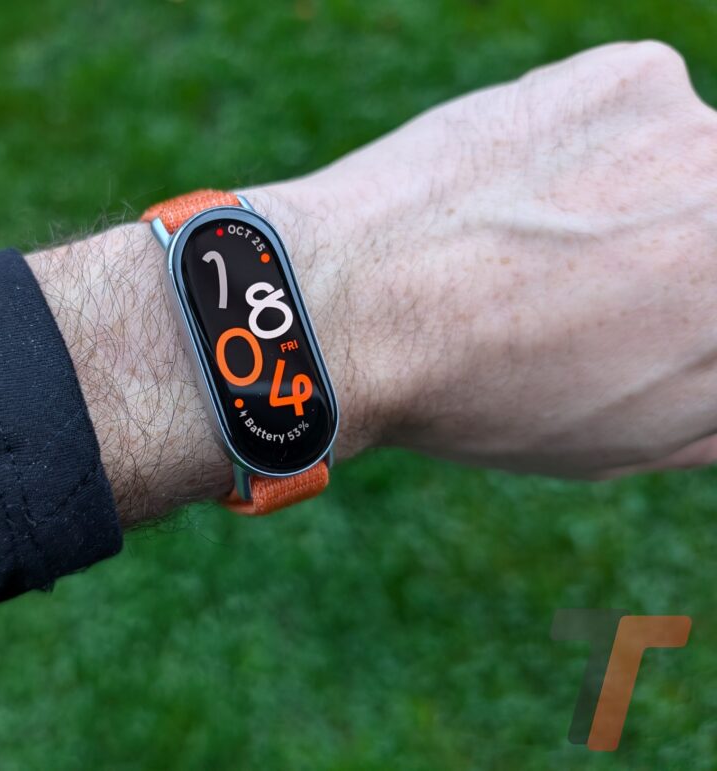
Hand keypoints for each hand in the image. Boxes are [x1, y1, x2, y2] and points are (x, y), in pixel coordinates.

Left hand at [30, 41, 716, 524]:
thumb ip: (713, 399)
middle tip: (590, 280)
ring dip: (636, 198)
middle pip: (715, 224)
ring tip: (534, 242)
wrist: (353, 306)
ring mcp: (700, 136)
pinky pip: (632, 114)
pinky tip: (512, 190)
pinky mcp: (633, 77)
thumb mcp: (623, 437)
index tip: (635, 315)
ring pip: (683, 166)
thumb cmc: (483, 394)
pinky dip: (587, 147)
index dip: (679, 311)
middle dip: (676, 254)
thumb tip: (716, 356)